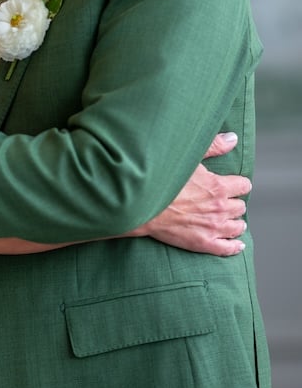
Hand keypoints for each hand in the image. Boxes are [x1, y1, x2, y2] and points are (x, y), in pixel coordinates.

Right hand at [134, 132, 249, 255]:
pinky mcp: (204, 243)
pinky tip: (237, 244)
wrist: (143, 205)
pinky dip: (235, 246)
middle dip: (234, 203)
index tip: (233, 184)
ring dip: (235, 222)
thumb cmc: (163, 179)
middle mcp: (220, 207)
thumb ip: (213, 147)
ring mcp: (213, 227)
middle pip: (240, 206)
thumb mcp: (188, 157)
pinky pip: (227, 248)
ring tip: (230, 220)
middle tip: (224, 202)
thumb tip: (233, 139)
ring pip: (238, 226)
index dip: (238, 184)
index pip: (243, 186)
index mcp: (218, 186)